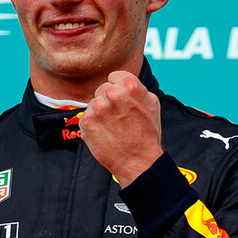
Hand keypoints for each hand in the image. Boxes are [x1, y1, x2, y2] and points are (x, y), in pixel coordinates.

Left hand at [79, 71, 163, 185]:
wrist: (137, 161)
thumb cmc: (147, 134)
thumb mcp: (152, 103)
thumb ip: (137, 88)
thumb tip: (123, 82)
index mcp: (130, 85)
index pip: (114, 76)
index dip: (119, 89)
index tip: (124, 102)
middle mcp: (111, 93)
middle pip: (103, 89)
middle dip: (109, 100)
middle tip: (119, 117)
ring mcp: (97, 107)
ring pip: (94, 103)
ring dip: (100, 113)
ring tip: (113, 127)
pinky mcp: (86, 121)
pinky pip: (87, 116)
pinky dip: (93, 124)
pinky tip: (105, 133)